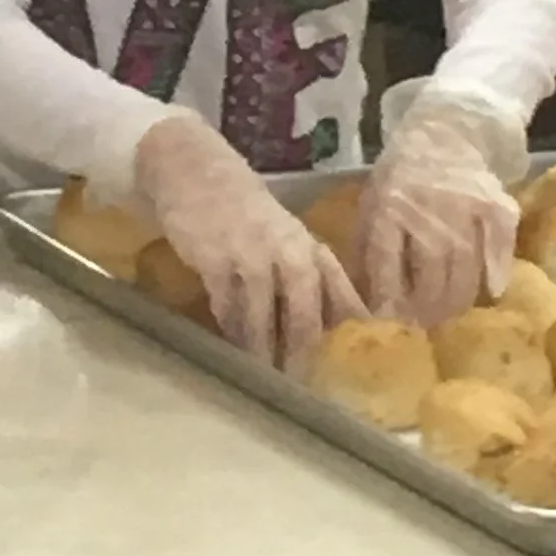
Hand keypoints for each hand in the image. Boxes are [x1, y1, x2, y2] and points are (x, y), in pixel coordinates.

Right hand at [130, 110, 362, 371]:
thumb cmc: (243, 210)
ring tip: (267, 378)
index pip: (341, 294)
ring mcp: (251, 255)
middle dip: (306, 351)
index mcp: (310, 247)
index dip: (352, 330)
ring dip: (264, 349)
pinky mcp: (216, 259)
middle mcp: (288, 252)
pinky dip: (231, 329)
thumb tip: (324, 327)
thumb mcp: (282, 238)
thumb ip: (302, 275)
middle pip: (305, 312)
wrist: (194, 170)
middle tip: (306, 386)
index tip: (361, 362)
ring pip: (264, 315)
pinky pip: (227, 305)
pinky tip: (231, 348)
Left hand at [359, 96, 520, 327]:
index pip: (388, 262)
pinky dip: (496, 271)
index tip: (390, 322)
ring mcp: (466, 206)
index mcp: (390, 207)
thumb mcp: (373, 202)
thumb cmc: (402, 174)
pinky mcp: (496, 205)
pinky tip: (492, 292)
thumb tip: (361, 298)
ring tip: (453, 319)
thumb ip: (367, 247)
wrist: (448, 131)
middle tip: (427, 328)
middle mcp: (428, 208)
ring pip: (465, 265)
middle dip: (428, 307)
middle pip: (431, 270)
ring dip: (459, 299)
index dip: (389, 298)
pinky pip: (499, 245)